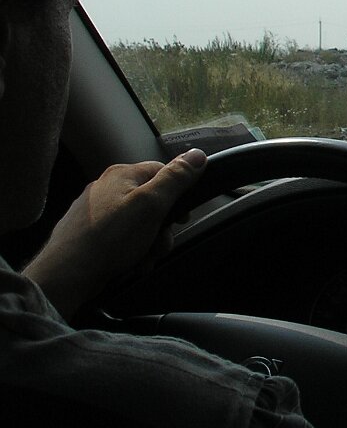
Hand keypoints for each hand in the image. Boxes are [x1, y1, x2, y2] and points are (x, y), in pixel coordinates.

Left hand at [23, 148, 206, 318]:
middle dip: (162, 227)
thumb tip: (198, 154)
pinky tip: (131, 264)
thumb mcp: (151, 205)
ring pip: (138, 222)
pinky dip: (131, 250)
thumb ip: (176, 179)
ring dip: (149, 243)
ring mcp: (95, 209)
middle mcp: (107, 187)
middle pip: (152, 201)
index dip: (179, 194)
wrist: (66, 274)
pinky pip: (121, 236)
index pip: (164, 172)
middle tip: (160, 245)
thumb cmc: (110, 238)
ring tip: (143, 259)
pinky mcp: (88, 231)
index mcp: (122, 174)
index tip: (183, 218)